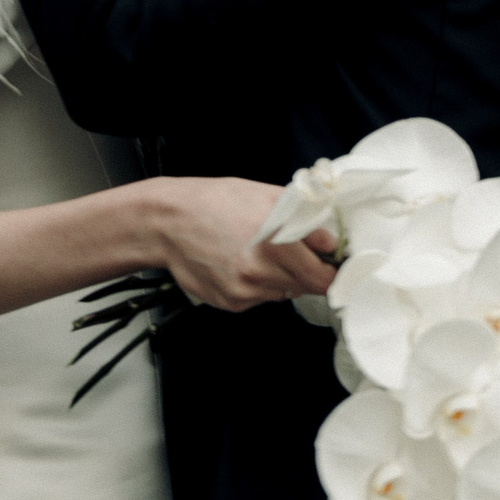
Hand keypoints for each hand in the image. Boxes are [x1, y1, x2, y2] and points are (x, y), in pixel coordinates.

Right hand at [144, 176, 337, 313]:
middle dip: (307, 272)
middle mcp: (262, 273)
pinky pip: (259, 299)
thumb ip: (303, 219)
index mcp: (278, 243)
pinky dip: (257, 285)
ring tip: (258, 253)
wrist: (168, 222)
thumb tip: (329, 240)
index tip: (332, 264)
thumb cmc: (214, 202)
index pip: (325, 278)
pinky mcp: (231, 303)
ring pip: (283, 293)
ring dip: (281, 278)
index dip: (332, 270)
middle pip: (307, 288)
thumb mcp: (265, 195)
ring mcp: (245, 292)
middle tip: (296, 254)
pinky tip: (239, 263)